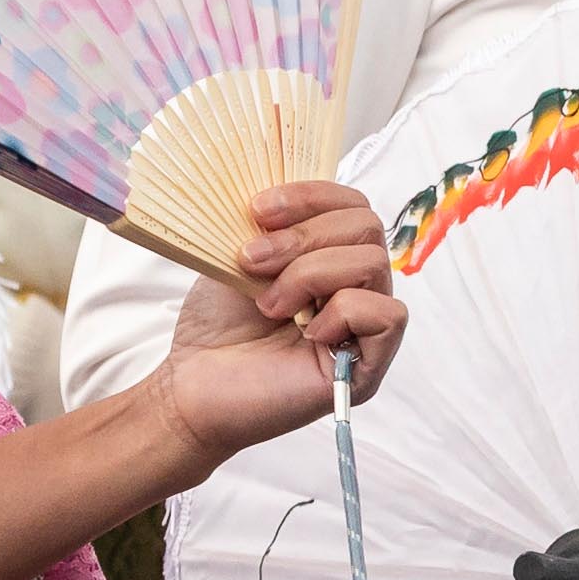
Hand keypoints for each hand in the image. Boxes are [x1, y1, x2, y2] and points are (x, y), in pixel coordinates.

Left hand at [150, 181, 406, 463]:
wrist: (190, 386)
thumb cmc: (215, 327)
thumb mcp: (239, 258)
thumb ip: (275, 226)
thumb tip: (285, 194)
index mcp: (328, 258)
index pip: (351, 205)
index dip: (310, 196)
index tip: (257, 209)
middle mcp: (354, 288)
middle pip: (366, 227)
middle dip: (304, 236)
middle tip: (252, 261)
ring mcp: (363, 328)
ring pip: (373, 264)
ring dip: (311, 274)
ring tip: (270, 305)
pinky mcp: (368, 367)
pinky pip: (388, 315)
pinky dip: (342, 313)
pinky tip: (306, 333)